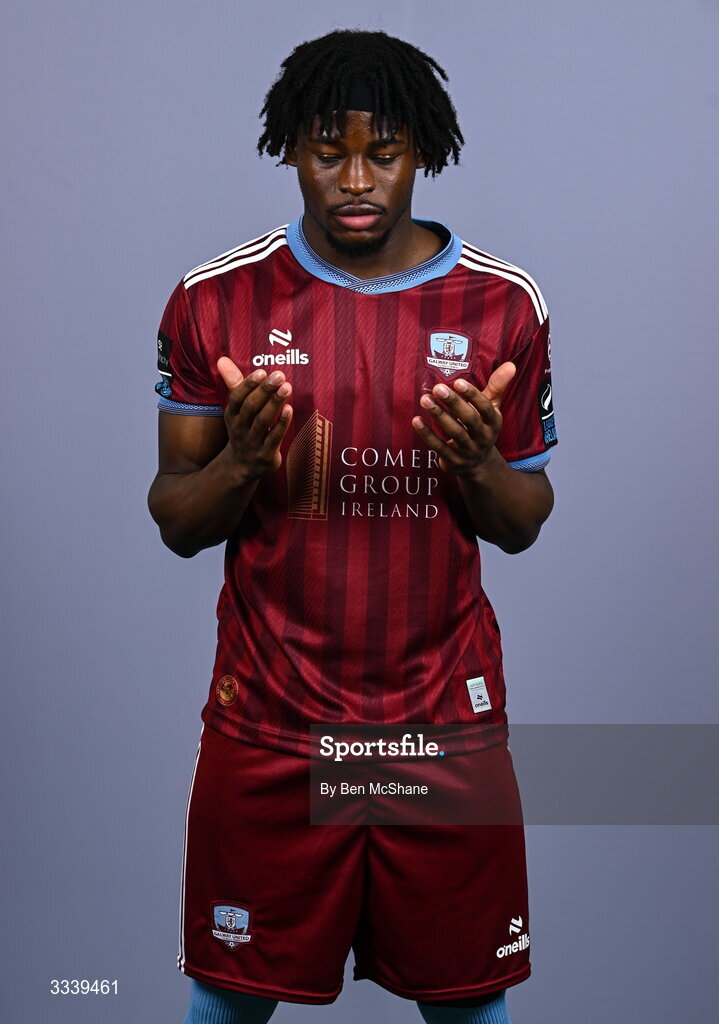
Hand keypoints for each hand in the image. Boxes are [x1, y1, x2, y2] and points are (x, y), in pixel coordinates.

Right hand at [217, 356, 292, 480]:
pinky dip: (281, 424)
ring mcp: (252, 443)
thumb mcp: (237, 409)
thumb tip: (222, 359)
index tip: (262, 372)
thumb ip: (234, 383)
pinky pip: (274, 438)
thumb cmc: (244, 428)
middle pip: (250, 408)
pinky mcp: (266, 455)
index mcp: (232, 415)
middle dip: (264, 390)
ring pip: (262, 421)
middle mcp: (239, 429)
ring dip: (274, 403)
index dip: (248, 384)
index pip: (237, 398)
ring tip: (287, 387)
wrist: (242, 466)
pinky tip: (290, 409)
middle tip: (279, 375)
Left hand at [412, 362, 515, 477]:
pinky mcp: (454, 461)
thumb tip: (510, 364)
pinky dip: (427, 434)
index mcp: (494, 422)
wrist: (479, 464)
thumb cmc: (482, 426)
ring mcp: (469, 451)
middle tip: (437, 387)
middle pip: (469, 419)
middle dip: (454, 403)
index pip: (485, 408)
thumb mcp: (492, 408)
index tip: (458, 381)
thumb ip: (497, 386)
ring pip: (454, 433)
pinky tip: (416, 420)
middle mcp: (483, 437)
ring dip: (439, 415)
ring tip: (425, 399)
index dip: (473, 395)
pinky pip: (439, 447)